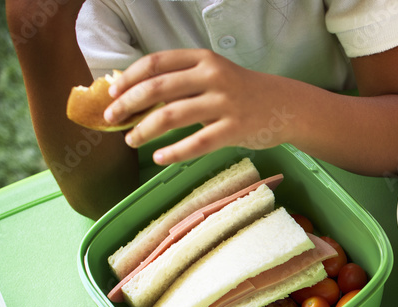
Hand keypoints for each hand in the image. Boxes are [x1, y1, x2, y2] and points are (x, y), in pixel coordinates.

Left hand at [105, 49, 294, 164]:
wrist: (285, 106)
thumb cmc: (242, 92)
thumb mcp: (214, 75)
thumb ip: (182, 81)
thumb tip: (136, 94)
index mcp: (204, 59)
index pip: (156, 63)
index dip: (129, 78)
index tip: (112, 92)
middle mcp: (213, 77)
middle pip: (157, 89)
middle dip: (128, 104)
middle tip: (113, 118)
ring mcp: (225, 104)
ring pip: (172, 117)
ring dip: (145, 130)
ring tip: (132, 140)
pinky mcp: (235, 130)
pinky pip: (197, 143)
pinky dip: (173, 152)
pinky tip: (159, 157)